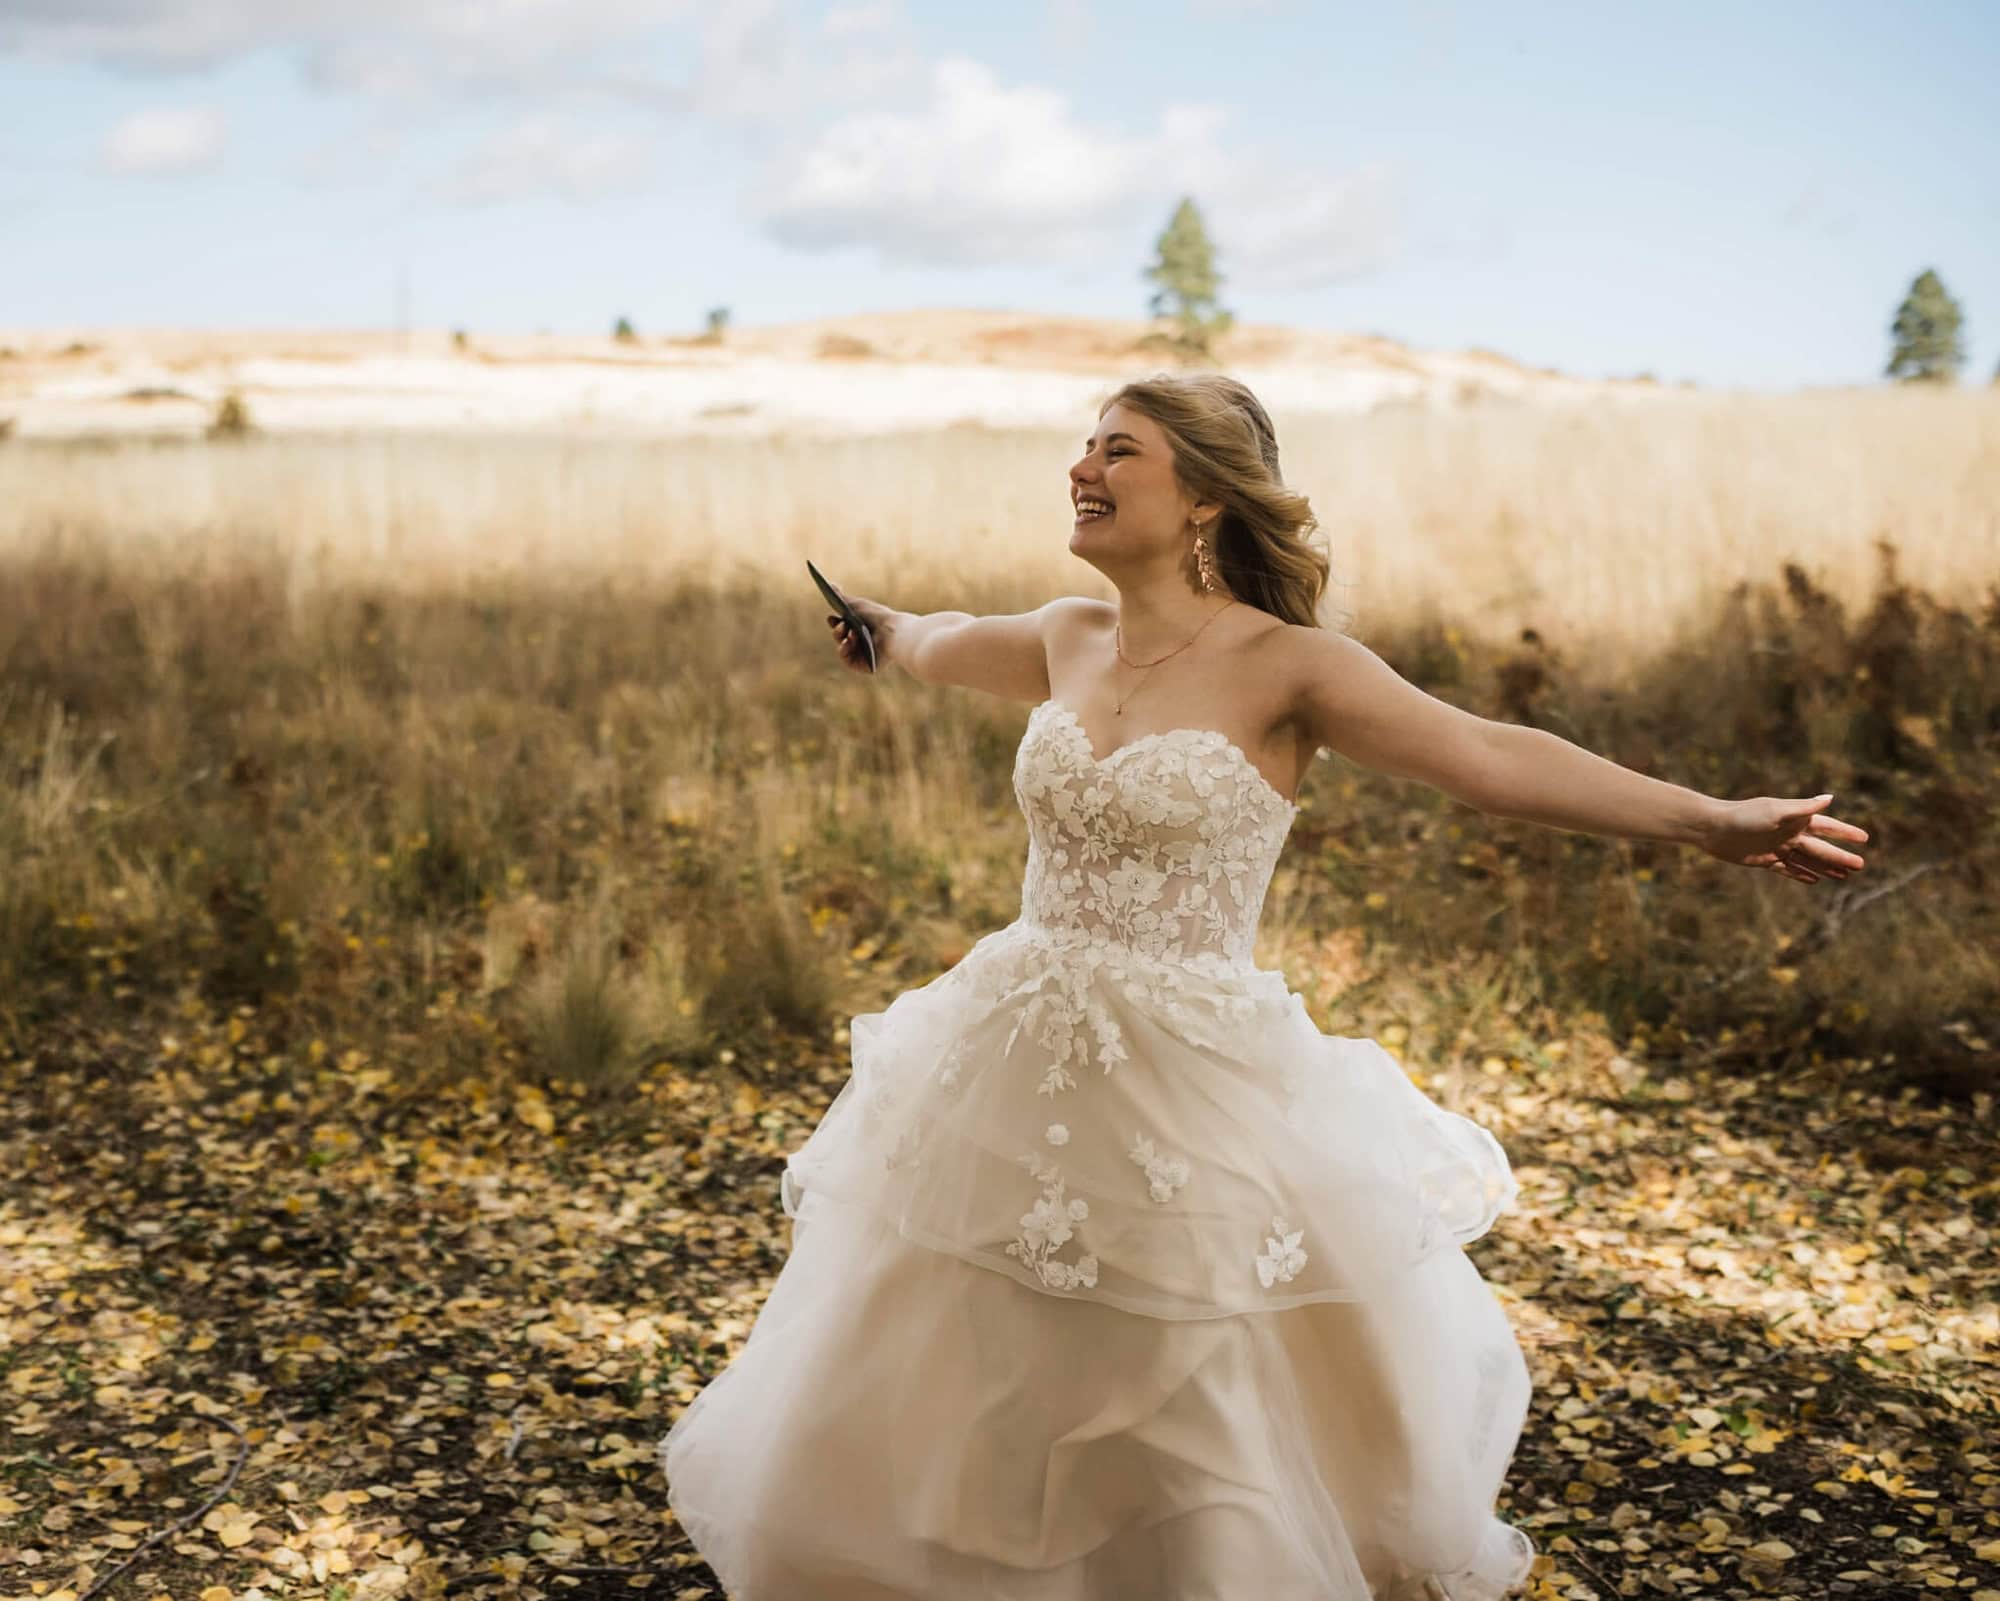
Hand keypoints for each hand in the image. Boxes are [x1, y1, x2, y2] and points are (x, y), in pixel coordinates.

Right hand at [824, 594, 895, 674]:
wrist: (893, 631)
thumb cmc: (877, 617)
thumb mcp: (856, 605)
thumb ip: (841, 597)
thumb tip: (830, 585)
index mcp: (861, 629)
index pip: (842, 627)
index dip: (835, 623)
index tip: (831, 617)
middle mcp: (862, 644)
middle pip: (841, 638)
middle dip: (838, 630)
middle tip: (841, 624)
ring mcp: (862, 656)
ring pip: (842, 649)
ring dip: (843, 639)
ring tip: (852, 632)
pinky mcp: (864, 666)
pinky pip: (848, 661)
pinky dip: (846, 651)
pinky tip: (849, 642)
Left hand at [1696, 794, 1868, 883]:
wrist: (1712, 828)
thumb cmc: (1743, 816)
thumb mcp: (1775, 811)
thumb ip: (1803, 808)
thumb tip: (1830, 798)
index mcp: (1794, 820)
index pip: (1827, 827)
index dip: (1845, 832)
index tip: (1865, 838)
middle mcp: (1788, 833)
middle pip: (1820, 848)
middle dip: (1840, 856)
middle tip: (1860, 866)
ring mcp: (1777, 848)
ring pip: (1807, 861)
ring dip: (1825, 868)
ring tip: (1844, 876)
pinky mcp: (1764, 860)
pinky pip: (1787, 869)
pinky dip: (1801, 875)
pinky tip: (1815, 880)